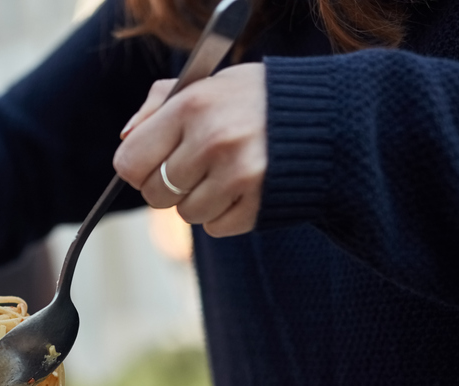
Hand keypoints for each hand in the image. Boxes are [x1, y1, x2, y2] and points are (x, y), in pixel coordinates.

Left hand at [113, 63, 266, 237]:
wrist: (332, 119)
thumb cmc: (259, 101)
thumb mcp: (210, 84)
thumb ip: (160, 105)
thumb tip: (126, 140)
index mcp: (192, 106)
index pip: (129, 162)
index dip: (139, 167)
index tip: (155, 162)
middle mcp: (213, 140)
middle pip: (155, 195)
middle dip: (170, 186)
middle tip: (198, 166)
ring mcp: (237, 175)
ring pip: (186, 214)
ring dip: (201, 201)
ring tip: (228, 173)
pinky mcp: (259, 204)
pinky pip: (216, 228)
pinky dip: (227, 215)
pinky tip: (247, 189)